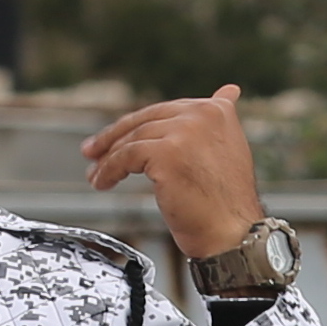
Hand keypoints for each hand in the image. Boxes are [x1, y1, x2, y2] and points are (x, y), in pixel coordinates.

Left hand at [83, 84, 267, 263]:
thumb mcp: (229, 149)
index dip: (139, 126)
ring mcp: (184, 132)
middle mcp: (203, 114)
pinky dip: (109, 170)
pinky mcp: (166, 154)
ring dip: (108, 159)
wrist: (233, 234)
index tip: (119, 137)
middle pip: (145, 121)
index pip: (165, 112)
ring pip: (132, 140)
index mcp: (217, 111)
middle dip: (115, 137)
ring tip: (96, 174)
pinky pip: (125, 158)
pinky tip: (102, 182)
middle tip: (93, 151)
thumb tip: (228, 91)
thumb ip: (218, 122)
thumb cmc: (228, 205)